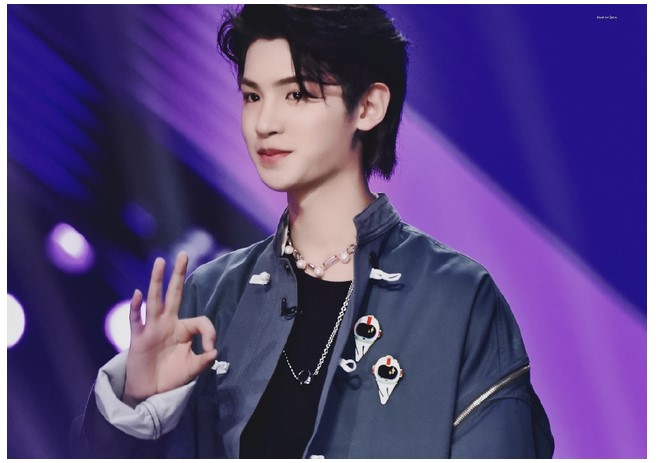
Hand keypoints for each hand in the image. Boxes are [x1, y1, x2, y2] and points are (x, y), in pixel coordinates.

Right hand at [122, 251, 216, 406]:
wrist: (149, 393)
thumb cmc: (171, 377)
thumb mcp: (192, 370)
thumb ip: (203, 361)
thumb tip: (214, 352)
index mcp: (184, 330)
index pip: (200, 321)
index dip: (209, 333)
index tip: (210, 350)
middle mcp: (168, 324)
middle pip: (174, 294)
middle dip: (178, 275)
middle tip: (183, 254)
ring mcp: (152, 328)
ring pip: (154, 300)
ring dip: (156, 281)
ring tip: (160, 262)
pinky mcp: (138, 338)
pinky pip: (136, 319)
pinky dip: (135, 307)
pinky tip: (138, 293)